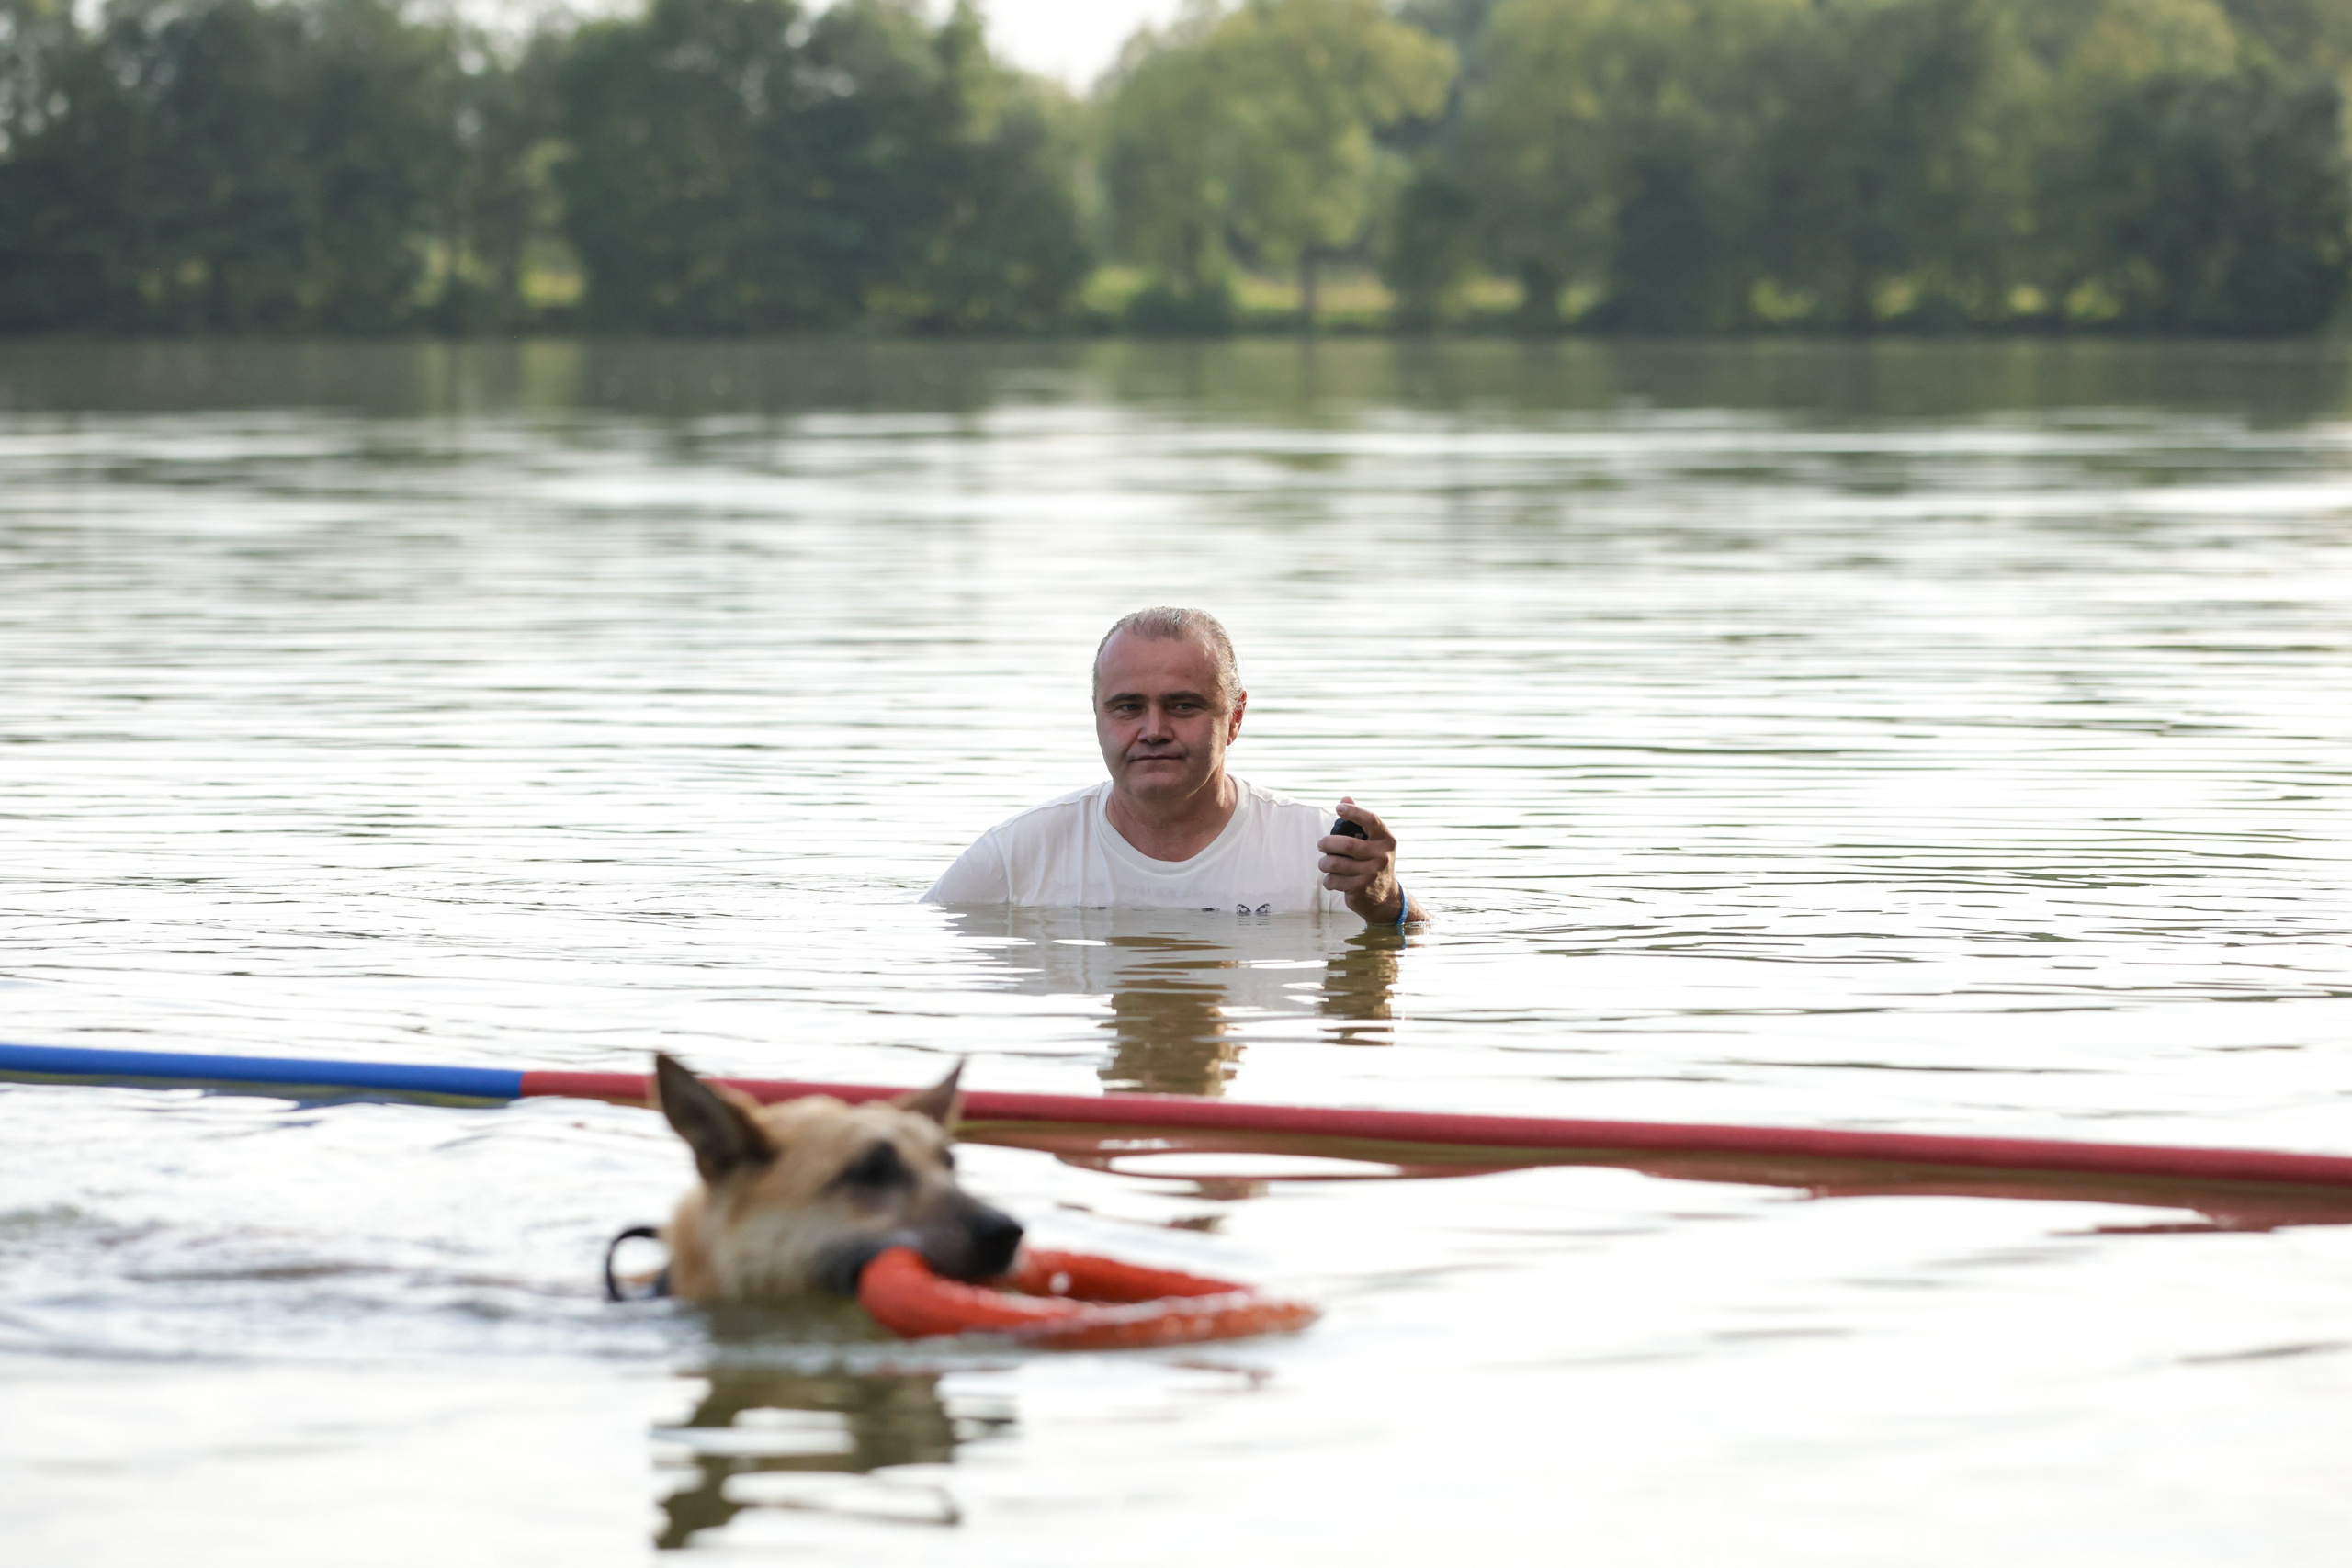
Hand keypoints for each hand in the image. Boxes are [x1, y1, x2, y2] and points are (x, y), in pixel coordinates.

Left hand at [1319, 797, 1409, 925]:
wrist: (1387, 897)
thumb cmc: (1374, 862)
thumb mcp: (1374, 842)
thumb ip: (1360, 821)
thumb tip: (1346, 798)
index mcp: (1386, 839)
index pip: (1371, 820)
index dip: (1354, 812)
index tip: (1339, 807)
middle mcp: (1381, 856)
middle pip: (1347, 845)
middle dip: (1327, 843)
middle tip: (1321, 844)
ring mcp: (1372, 874)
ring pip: (1336, 864)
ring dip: (1324, 863)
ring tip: (1324, 863)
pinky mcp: (1361, 889)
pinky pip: (1334, 881)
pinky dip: (1328, 880)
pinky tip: (1332, 879)